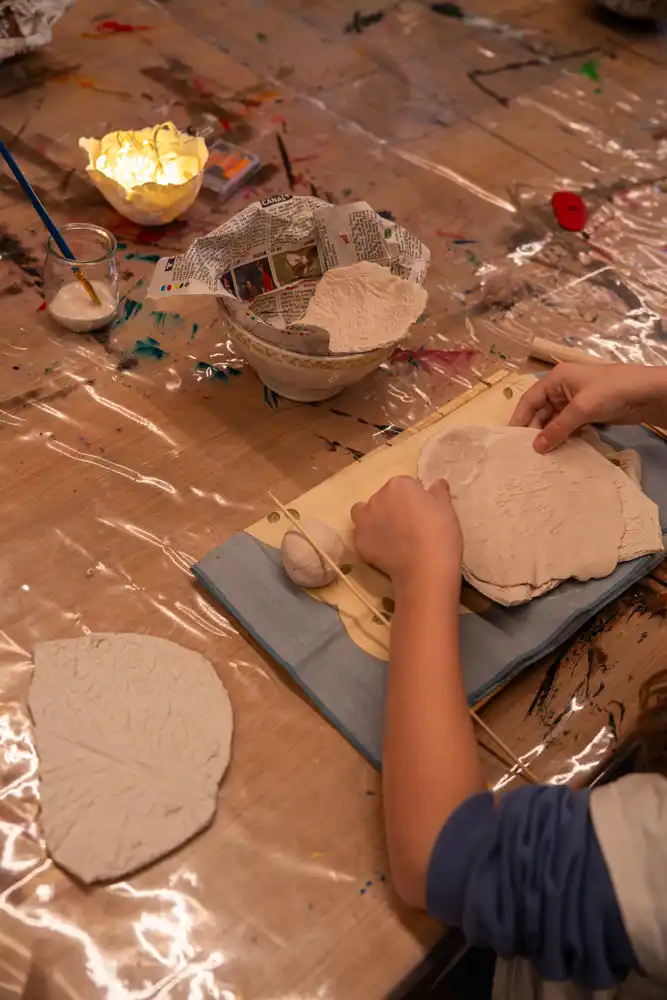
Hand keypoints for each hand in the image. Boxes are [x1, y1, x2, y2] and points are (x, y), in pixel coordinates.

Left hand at [351, 476, 461, 591]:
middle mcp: (377, 498)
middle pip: (384, 498)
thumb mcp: (447, 509)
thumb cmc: (440, 533)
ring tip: (391, 536)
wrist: (425, 568)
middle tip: (409, 525)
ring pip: (365, 514)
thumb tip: (437, 483)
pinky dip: (372, 541)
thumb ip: (439, 492)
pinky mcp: (359, 542)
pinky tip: (386, 552)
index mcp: (399, 485)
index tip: (422, 513)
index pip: (405, 486)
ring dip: (374, 519)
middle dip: (393, 507)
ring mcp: (364, 521)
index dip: (414, 499)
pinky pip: (364, 537)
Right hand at [510, 363, 666, 452]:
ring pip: (554, 420)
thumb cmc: (611, 391)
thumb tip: (536, 448)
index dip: (519, 418)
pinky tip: (559, 451)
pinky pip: (568, 426)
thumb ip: (557, 428)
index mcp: (557, 379)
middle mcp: (563, 388)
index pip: (530, 399)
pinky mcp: (587, 412)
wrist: (647, 393)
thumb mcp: (581, 408)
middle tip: (526, 453)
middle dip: (535, 430)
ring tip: (540, 456)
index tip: (510, 439)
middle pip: (541, 411)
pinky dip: (563, 436)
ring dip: (549, 436)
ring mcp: (576, 401)